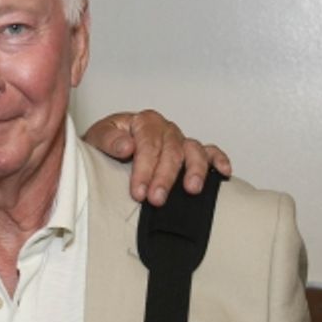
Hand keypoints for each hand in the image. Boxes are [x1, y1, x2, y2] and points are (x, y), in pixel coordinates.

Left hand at [83, 110, 231, 206]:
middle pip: (171, 151)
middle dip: (164, 177)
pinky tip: (224, 172)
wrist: (107, 148)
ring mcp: (180, 140)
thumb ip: (109, 140)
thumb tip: (127, 146)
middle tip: (156, 199)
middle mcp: (165, 129)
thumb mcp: (97, 138)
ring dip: (195, 170)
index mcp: (144, 122)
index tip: (138, 191)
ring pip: (193, 151)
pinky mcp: (190, 150)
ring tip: (192, 189)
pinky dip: (219, 160)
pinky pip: (210, 152)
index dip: (144, 169)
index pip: (148, 145)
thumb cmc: (105, 144)